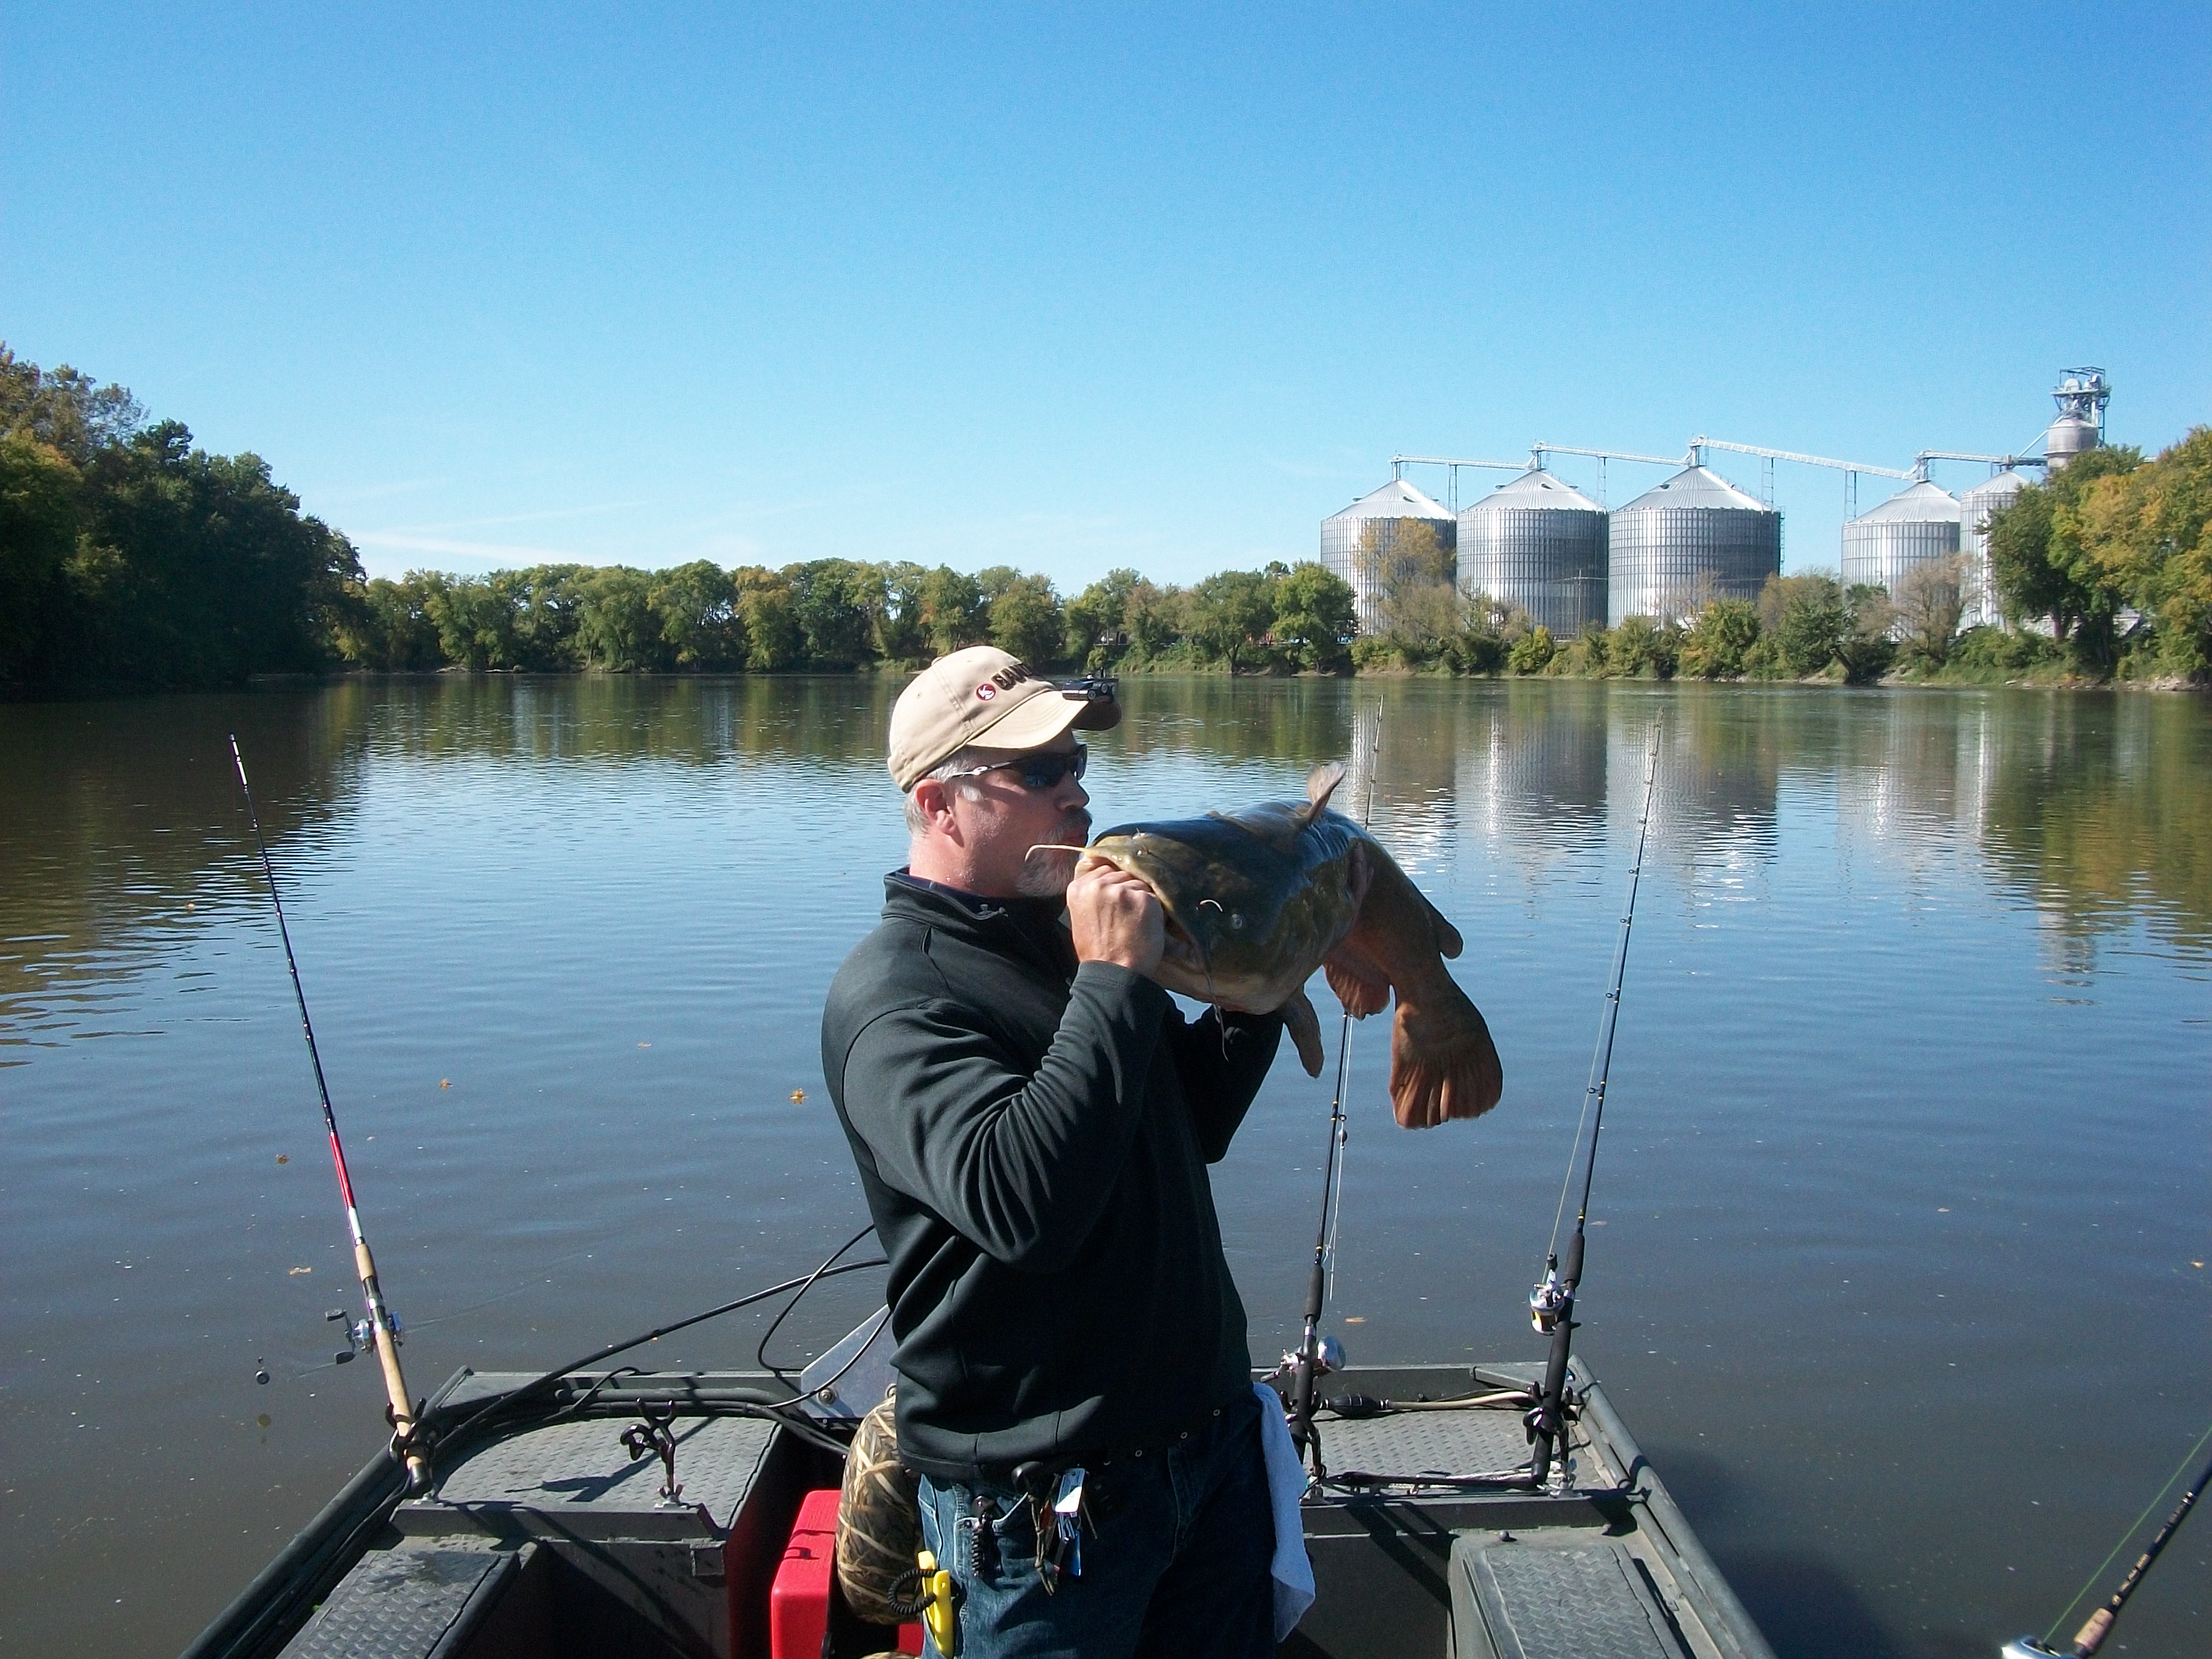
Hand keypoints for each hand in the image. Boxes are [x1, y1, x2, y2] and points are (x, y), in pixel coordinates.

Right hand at [1067, 858, 1164, 977]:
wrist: (1114, 976)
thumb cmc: (1098, 952)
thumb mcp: (1082, 918)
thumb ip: (1092, 894)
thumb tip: (1108, 875)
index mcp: (1078, 888)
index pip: (1104, 869)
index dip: (1113, 885)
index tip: (1114, 905)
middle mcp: (1098, 885)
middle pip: (1123, 874)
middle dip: (1127, 891)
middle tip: (1125, 917)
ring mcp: (1121, 891)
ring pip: (1140, 884)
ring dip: (1141, 900)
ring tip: (1135, 924)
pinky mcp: (1143, 899)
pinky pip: (1154, 897)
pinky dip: (1154, 911)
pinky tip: (1145, 928)